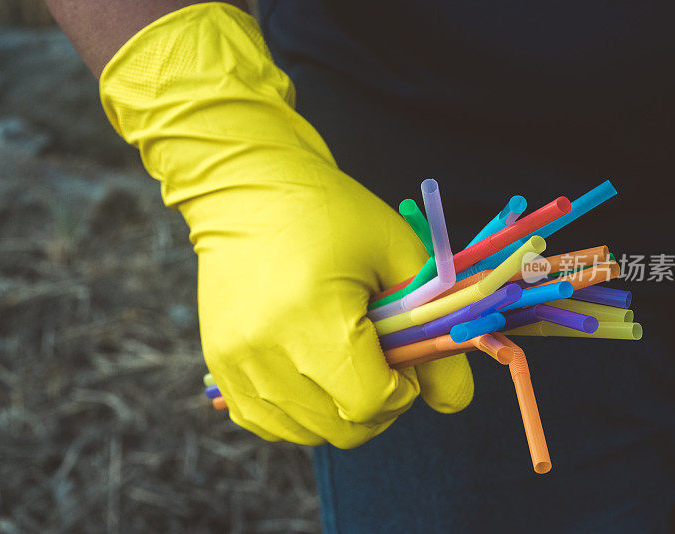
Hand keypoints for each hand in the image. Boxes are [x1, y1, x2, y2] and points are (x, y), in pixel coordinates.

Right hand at [99, 3, 473, 446]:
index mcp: (314, 316)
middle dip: (377, 408)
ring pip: (306, 432)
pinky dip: (299, 414)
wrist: (246, 191)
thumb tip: (454, 400)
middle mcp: (266, 350)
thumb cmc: (330, 214)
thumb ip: (434, 330)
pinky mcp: (220, 366)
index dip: (403, 390)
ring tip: (343, 361)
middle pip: (341, 428)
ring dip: (339, 413)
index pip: (372, 402)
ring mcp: (235, 364)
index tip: (405, 360)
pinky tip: (311, 374)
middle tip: (381, 364)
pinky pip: (267, 423)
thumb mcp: (397, 255)